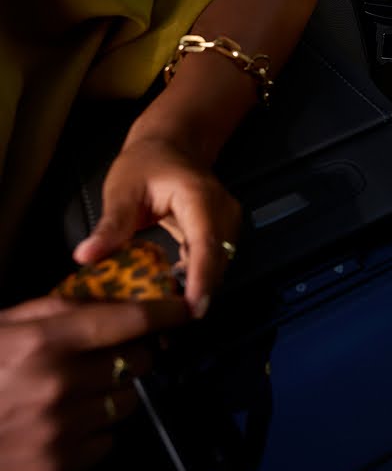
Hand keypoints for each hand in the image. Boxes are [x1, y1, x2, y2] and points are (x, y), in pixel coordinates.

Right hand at [0, 295, 188, 470]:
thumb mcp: (6, 324)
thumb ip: (59, 309)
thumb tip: (118, 299)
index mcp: (45, 341)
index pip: (129, 321)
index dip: (165, 312)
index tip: (185, 309)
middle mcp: (60, 383)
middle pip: (138, 362)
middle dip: (134, 354)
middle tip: (114, 354)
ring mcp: (61, 427)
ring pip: (128, 402)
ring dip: (115, 393)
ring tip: (81, 390)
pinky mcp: (59, 463)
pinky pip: (108, 440)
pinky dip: (96, 430)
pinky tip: (66, 421)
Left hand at [72, 138, 241, 317]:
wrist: (173, 145)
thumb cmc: (145, 164)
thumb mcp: (122, 190)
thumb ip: (110, 225)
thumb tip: (84, 256)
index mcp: (200, 198)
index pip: (206, 244)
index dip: (201, 278)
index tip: (192, 309)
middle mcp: (224, 212)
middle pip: (217, 260)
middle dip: (199, 292)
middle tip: (172, 325)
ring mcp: (228, 222)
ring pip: (219, 264)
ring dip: (198, 287)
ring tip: (171, 314)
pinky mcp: (223, 232)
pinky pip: (214, 260)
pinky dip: (197, 277)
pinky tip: (174, 292)